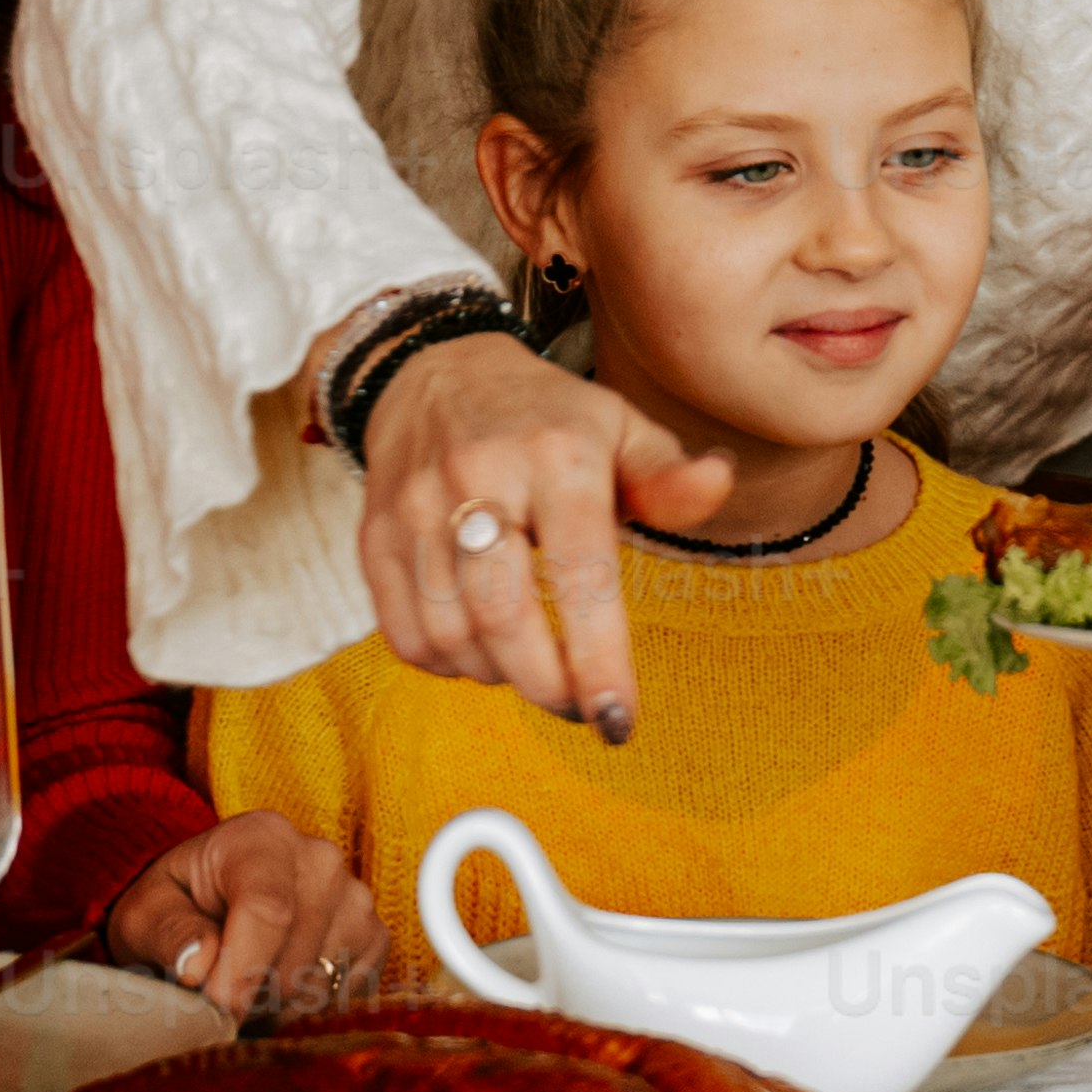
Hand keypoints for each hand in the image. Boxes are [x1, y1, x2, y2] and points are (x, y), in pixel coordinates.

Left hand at [104, 806, 382, 1013]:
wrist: (214, 900)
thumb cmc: (176, 906)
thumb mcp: (145, 915)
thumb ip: (167, 934)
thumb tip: (199, 964)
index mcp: (261, 838)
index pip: (267, 912)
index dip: (241, 976)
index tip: (215, 1015)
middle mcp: (320, 859)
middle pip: (293, 963)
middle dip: (249, 1000)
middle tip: (217, 997)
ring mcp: (355, 897)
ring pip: (320, 989)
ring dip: (275, 1010)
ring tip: (246, 988)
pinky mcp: (374, 935)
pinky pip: (347, 998)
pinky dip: (309, 1011)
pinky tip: (280, 991)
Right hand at [347, 334, 730, 730]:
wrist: (432, 370)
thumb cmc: (545, 417)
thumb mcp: (618, 429)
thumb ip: (667, 476)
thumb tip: (718, 483)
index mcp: (556, 455)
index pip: (579, 571)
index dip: (599, 659)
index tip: (617, 721)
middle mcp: (478, 477)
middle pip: (504, 617)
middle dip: (547, 684)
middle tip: (576, 703)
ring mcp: (415, 507)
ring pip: (451, 634)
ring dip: (498, 675)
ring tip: (529, 663)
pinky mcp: (373, 536)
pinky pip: (404, 634)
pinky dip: (447, 664)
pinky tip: (479, 648)